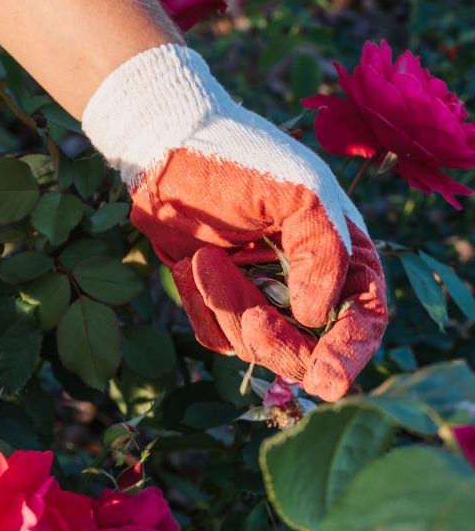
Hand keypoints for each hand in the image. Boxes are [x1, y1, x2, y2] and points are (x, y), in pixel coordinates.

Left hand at [81, 44, 387, 400]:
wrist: (165, 153)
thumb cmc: (237, 160)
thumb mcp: (295, 193)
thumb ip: (322, 251)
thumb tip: (317, 317)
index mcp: (343, 252)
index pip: (365, 318)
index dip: (350, 352)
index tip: (327, 378)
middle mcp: (307, 281)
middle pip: (307, 348)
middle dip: (276, 339)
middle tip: (251, 314)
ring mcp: (262, 295)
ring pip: (254, 346)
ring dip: (227, 309)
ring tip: (205, 258)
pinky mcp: (220, 301)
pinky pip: (216, 336)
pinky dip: (201, 309)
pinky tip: (190, 264)